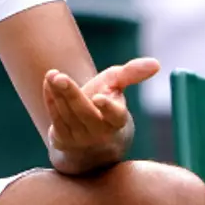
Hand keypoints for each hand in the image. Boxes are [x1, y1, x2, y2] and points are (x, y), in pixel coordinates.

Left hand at [44, 57, 158, 154]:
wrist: (92, 139)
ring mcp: (80, 139)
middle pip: (83, 112)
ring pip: (66, 114)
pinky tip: (48, 82)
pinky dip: (50, 99)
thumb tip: (156, 63)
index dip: (107, 107)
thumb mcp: (119, 88)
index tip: (98, 98)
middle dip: (70, 93)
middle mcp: (100, 133)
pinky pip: (55, 118)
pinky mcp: (62, 141)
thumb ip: (133, 73)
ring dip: (57, 93)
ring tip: (52, 74)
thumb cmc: (108, 105)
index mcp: (118, 121)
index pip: (114, 115)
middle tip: (59, 76)